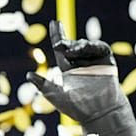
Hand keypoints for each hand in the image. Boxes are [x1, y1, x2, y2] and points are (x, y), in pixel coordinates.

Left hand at [27, 21, 135, 135]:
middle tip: (58, 40)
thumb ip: (42, 84)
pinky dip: (92, 46)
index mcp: (69, 70)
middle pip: (72, 45)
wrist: (98, 112)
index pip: (62, 49)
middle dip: (65, 40)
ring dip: (76, 45)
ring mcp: (94, 62)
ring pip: (85, 45)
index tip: (54, 23)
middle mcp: (81, 64)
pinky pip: (100, 48)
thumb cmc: (77, 108)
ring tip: (68, 50)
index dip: (58, 35)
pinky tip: (83, 49)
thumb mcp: (55, 95)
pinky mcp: (107, 61)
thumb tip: (28, 75)